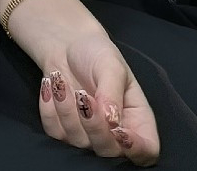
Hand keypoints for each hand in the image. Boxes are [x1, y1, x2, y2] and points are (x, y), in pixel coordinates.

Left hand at [39, 29, 158, 163]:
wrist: (67, 45)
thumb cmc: (97, 53)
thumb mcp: (111, 65)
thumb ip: (112, 93)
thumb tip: (112, 122)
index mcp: (137, 117)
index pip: (147, 149)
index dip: (136, 149)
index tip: (118, 130)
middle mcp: (115, 132)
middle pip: (109, 151)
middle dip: (93, 124)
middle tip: (82, 95)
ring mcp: (89, 135)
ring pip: (79, 142)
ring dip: (66, 109)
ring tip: (60, 79)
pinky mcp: (65, 132)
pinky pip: (55, 132)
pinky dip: (49, 108)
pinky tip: (50, 85)